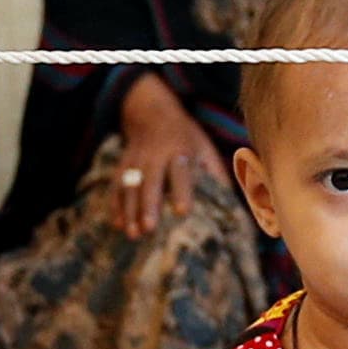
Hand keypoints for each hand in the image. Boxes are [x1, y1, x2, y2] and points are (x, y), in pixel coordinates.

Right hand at [112, 76, 227, 240]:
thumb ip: (215, 174)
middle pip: (150, 181)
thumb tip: (232, 204)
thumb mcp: (204, 148)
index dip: (182, 191)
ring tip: (132, 234)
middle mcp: (155, 155)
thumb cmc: (186, 138)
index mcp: (180, 151)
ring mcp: (136, 160)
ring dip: (130, 210)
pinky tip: (117, 225)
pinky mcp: (122, 166)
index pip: (180, 172)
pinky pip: (116, 186)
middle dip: (149, 205)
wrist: (152, 114)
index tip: (183, 212)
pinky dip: (115, 205)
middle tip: (149, 229)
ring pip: (130, 186)